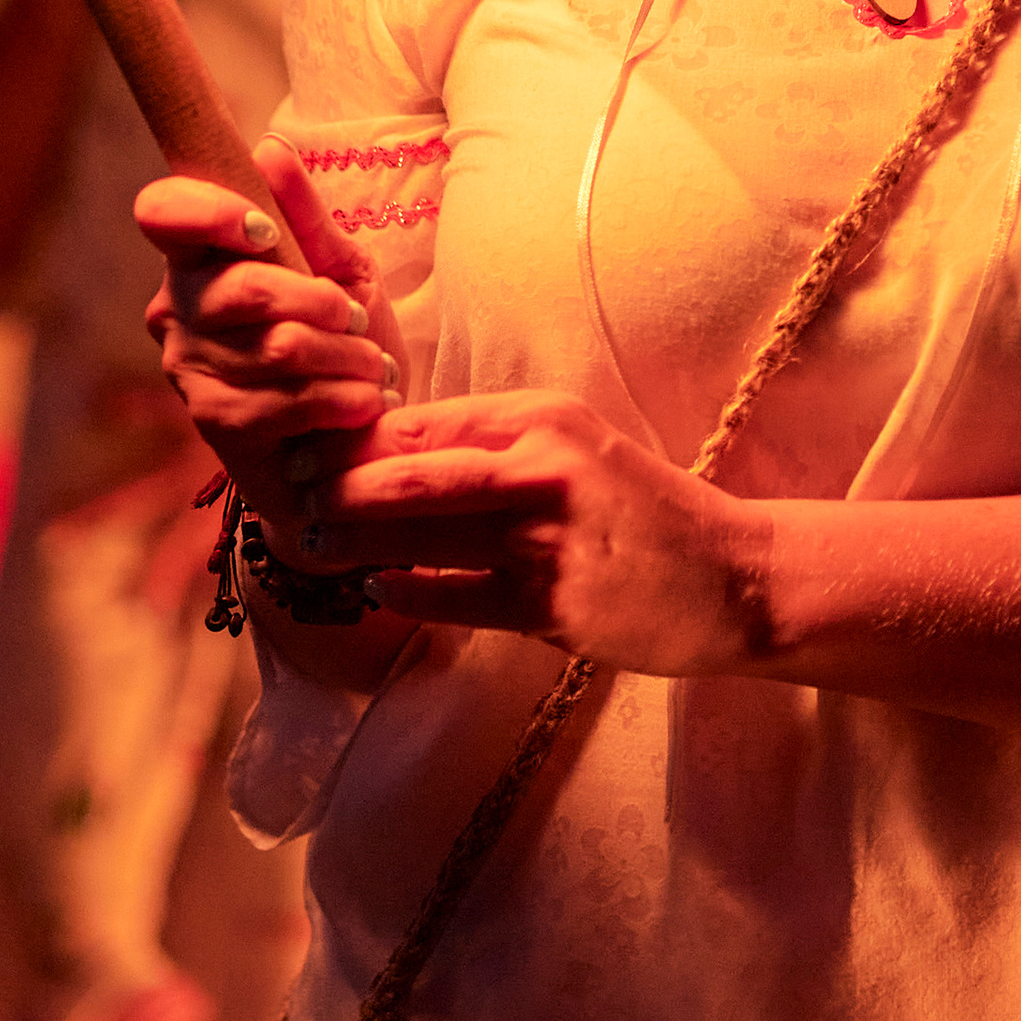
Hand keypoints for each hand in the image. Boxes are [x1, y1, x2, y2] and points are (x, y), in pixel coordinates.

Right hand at [135, 137, 406, 530]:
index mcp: (201, 256)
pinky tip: (364, 402)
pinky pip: (282, 400)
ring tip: (373, 369)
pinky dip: (341, 398)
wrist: (361, 436)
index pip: (164, 212)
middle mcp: (178, 309)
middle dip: (322, 304)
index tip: (263, 232)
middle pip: (243, 287)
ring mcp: (189, 368)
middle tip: (356, 321)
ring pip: (277, 346)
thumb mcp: (343, 268)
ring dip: (347, 358)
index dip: (207, 213)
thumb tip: (270, 149)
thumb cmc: (348, 343)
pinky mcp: (214, 423)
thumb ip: (307, 215)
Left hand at [281, 389, 765, 678]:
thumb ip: (494, 447)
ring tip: (310, 542)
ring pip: (420, 534)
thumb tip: (388, 451)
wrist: (733, 577)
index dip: (351, 434)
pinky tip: (378, 587)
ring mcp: (547, 537)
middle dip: (335, 485)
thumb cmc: (639, 512)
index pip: (421, 419)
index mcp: (541, 418)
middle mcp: (542, 466)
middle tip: (287, 495)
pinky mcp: (553, 602)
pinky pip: (455, 597)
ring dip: (355, 541)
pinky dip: (407, 591)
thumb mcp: (574, 449)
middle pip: (407, 472)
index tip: (300, 445)